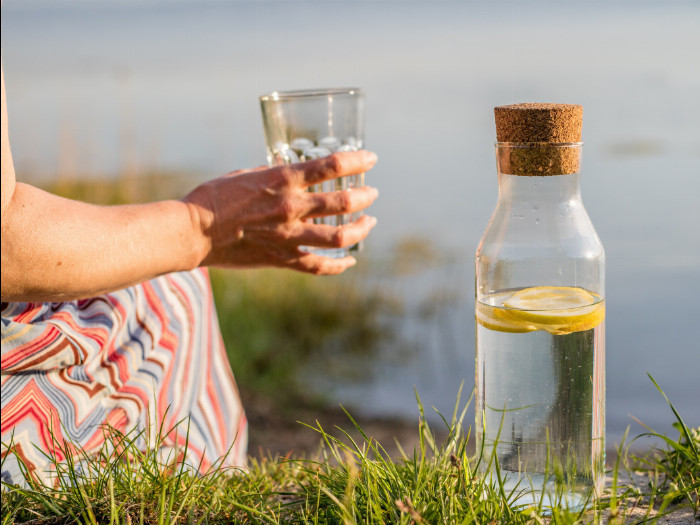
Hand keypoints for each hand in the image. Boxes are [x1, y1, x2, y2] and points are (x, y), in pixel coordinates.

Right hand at [183, 150, 378, 274]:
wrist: (194, 232)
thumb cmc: (215, 197)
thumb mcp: (249, 174)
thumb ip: (276, 175)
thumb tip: (295, 173)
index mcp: (282, 180)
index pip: (331, 166)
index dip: (357, 160)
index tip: (371, 158)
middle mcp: (291, 208)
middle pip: (344, 203)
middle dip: (365, 196)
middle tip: (372, 193)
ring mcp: (289, 237)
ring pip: (340, 237)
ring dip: (361, 228)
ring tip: (369, 222)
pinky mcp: (282, 259)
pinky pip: (319, 266)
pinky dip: (340, 265)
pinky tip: (350, 260)